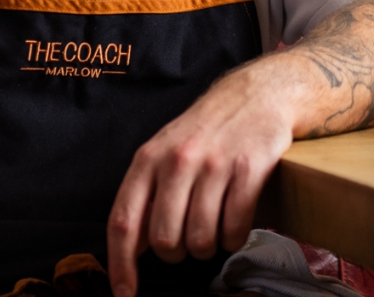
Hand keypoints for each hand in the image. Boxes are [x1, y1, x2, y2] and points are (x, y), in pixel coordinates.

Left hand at [106, 55, 296, 296]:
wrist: (252, 96)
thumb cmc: (202, 132)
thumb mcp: (162, 153)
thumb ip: (144, 195)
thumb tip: (128, 248)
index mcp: (148, 158)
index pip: (124, 220)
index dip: (121, 265)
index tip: (124, 294)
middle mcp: (177, 160)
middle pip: (165, 240)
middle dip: (176, 252)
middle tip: (187, 236)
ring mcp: (213, 165)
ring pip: (201, 240)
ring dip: (208, 245)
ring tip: (212, 222)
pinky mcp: (248, 170)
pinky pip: (235, 230)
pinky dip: (234, 237)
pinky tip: (234, 218)